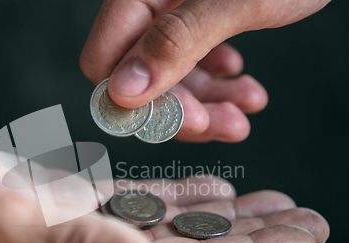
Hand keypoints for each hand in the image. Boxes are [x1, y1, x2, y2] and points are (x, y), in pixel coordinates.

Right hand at [0, 139, 328, 242]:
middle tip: (311, 221)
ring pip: (181, 226)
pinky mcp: (83, 206)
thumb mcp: (16, 224)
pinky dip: (184, 196)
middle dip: (259, 236)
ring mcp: (96, 233)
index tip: (307, 236)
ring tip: (274, 204)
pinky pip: (147, 204)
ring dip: (229, 215)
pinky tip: (211, 188)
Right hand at [81, 0, 330, 141]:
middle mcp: (150, 4)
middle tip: (224, 123)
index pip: (104, 58)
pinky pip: (192, 65)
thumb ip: (179, 42)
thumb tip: (123, 91)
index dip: (134, 100)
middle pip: (138, 76)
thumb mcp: (239, 0)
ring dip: (206, 104)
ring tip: (244, 109)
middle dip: (182, 108)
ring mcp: (173, 15)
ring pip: (168, 77)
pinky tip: (241, 84)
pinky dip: (216, 84)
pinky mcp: (197, 23)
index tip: (180, 120)